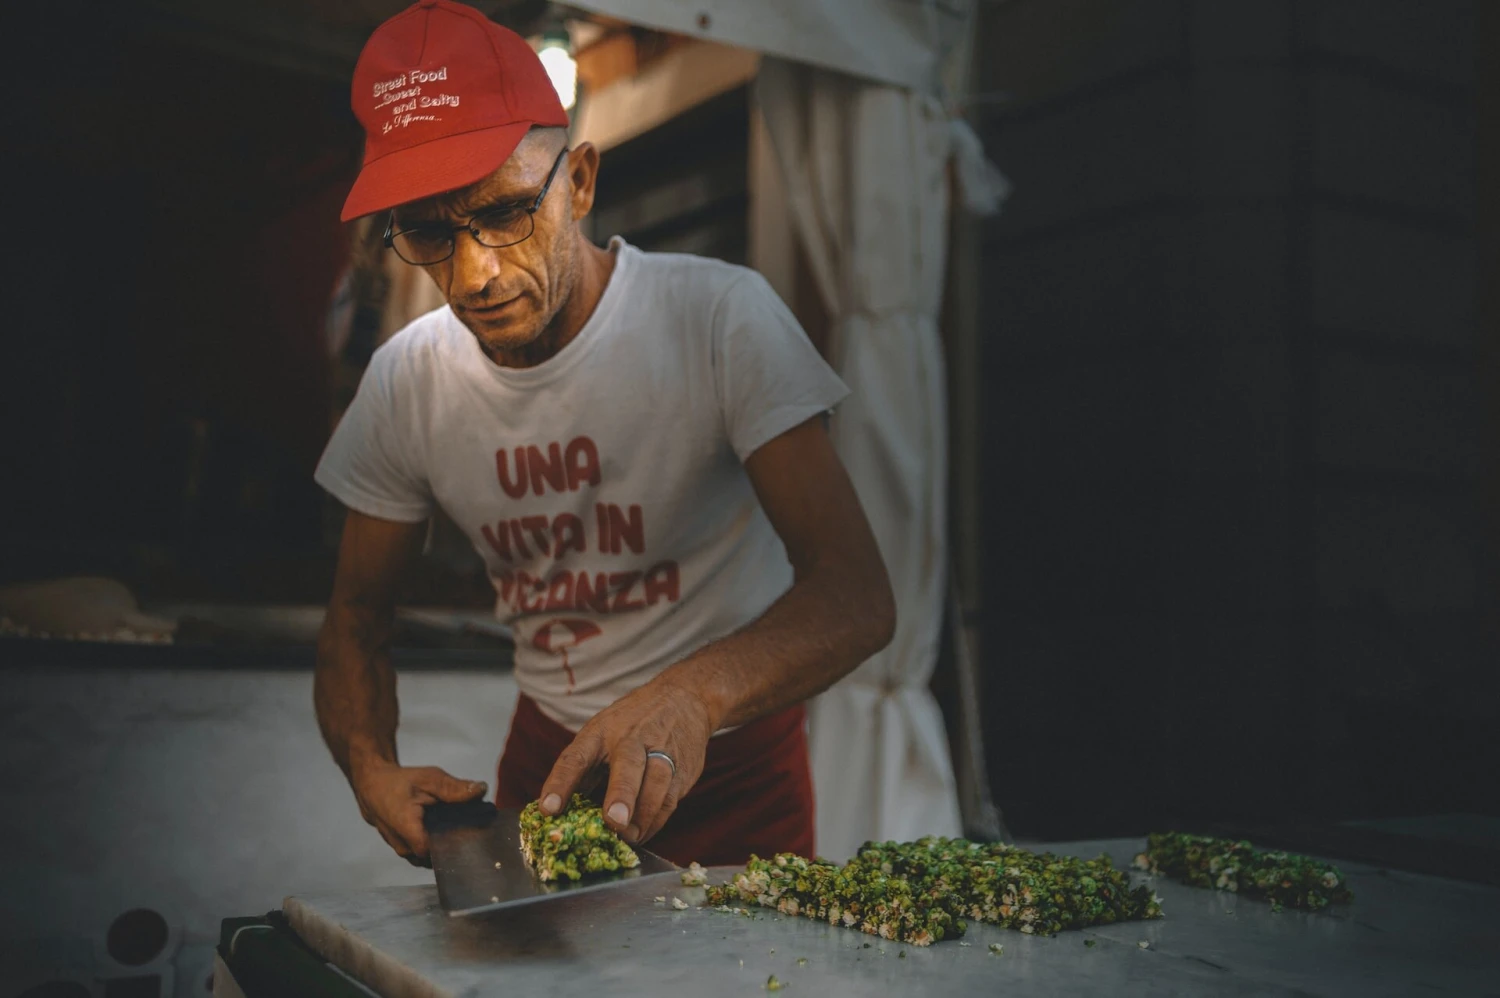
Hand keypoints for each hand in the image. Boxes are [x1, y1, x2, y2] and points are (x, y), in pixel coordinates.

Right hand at [350, 762, 487, 865]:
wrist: (373, 786)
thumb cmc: (399, 782)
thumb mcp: (429, 778)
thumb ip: (453, 788)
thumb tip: (480, 790)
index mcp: (408, 831)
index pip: (438, 854)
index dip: (457, 846)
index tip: (473, 834)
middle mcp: (404, 847)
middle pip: (436, 858)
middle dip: (454, 845)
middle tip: (470, 829)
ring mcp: (403, 852)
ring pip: (430, 858)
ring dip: (444, 845)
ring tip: (457, 829)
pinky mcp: (405, 851)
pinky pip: (424, 854)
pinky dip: (435, 844)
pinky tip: (446, 831)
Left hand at [538, 679, 713, 844]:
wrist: (683, 700)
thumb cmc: (630, 724)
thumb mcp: (601, 734)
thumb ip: (584, 771)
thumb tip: (558, 814)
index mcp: (599, 732)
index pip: (576, 757)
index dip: (561, 784)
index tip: (548, 810)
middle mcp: (631, 738)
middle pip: (628, 764)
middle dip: (621, 794)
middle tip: (613, 821)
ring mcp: (662, 750)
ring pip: (656, 783)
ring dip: (642, 815)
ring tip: (627, 837)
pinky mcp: (683, 768)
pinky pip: (670, 798)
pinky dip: (656, 821)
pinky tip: (642, 833)